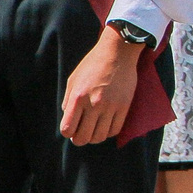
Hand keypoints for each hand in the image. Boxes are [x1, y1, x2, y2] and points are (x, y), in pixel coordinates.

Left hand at [61, 25, 145, 144]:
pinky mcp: (124, 106)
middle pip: (83, 138)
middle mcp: (94, 104)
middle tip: (82, 133)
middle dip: (80, 139)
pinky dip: (108, 132)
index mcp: (78, 97)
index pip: (68, 129)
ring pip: (100, 137)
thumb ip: (68, 101)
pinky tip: (106, 124)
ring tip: (94, 129)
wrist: (118, 53)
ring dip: (95, 137)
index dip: (68, 133)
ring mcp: (110, 106)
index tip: (71, 128)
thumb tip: (69, 119)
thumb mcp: (73, 80)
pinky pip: (115, 130)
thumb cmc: (93, 65)